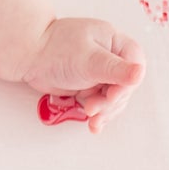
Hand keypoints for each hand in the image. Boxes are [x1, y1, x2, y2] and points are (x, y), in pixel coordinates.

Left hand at [19, 17, 145, 132]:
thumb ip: (115, 69)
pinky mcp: (90, 87)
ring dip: (104, 112)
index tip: (111, 96)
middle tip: (93, 109)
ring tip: (92, 119)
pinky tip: (94, 125)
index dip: (125, 86)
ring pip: (114, 100)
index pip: (134, 68)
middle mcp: (112, 59)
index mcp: (117, 44)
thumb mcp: (89, 59)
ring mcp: (101, 74)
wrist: (29, 56)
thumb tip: (139, 73)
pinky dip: (98, 115)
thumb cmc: (55, 49)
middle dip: (110, 102)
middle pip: (125, 88)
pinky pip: (101, 105)